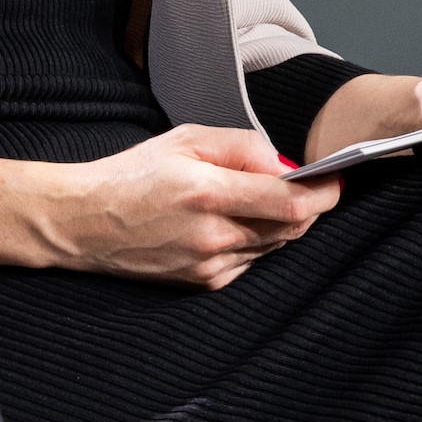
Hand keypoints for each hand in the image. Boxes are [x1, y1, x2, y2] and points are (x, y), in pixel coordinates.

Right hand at [0, 126, 340, 290]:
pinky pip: (249, 262)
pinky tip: (229, 223)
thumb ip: (241, 146)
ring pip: (273, 246)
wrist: (85, 222)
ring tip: (257, 198)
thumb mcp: (185, 138)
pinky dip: (253, 241)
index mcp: (208, 192)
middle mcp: (213, 235)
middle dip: (307, 206)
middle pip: (291, 228)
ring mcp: (208, 265)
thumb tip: (284, 162)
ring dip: (280, 223)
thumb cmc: (133, 173)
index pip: (290, 202)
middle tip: (307, 184)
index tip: (336, 179)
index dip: (324, 193)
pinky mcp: (203, 283)